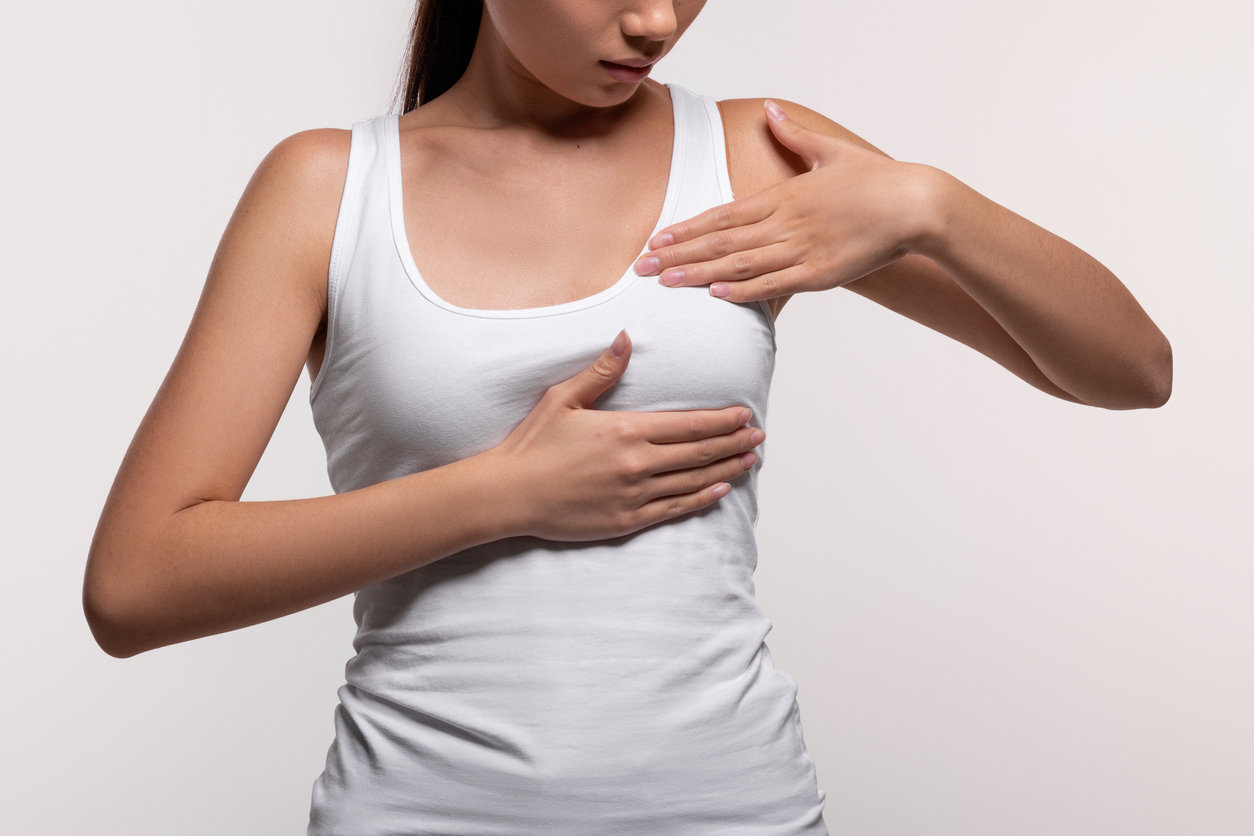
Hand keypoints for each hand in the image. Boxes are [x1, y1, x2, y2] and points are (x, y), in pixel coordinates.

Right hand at [488, 330, 765, 541]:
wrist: (508, 494)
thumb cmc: (532, 445)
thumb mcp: (563, 399)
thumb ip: (601, 371)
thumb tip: (626, 338)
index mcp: (625, 430)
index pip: (688, 424)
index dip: (721, 420)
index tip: (743, 415)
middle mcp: (637, 463)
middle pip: (699, 452)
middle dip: (732, 442)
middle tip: (757, 436)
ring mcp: (634, 495)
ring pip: (693, 481)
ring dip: (725, 469)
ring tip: (749, 460)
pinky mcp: (626, 520)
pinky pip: (674, 509)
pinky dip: (701, 499)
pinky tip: (719, 491)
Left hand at [633, 99, 938, 303]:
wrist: (915, 203)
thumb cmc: (875, 180)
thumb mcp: (831, 151)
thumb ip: (795, 135)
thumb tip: (770, 111)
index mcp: (783, 195)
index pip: (722, 215)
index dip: (686, 229)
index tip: (656, 239)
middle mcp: (786, 222)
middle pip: (721, 242)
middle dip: (678, 255)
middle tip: (641, 267)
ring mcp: (802, 249)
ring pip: (740, 265)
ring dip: (700, 275)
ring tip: (666, 283)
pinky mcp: (821, 274)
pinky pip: (775, 284)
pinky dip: (745, 291)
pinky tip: (718, 296)